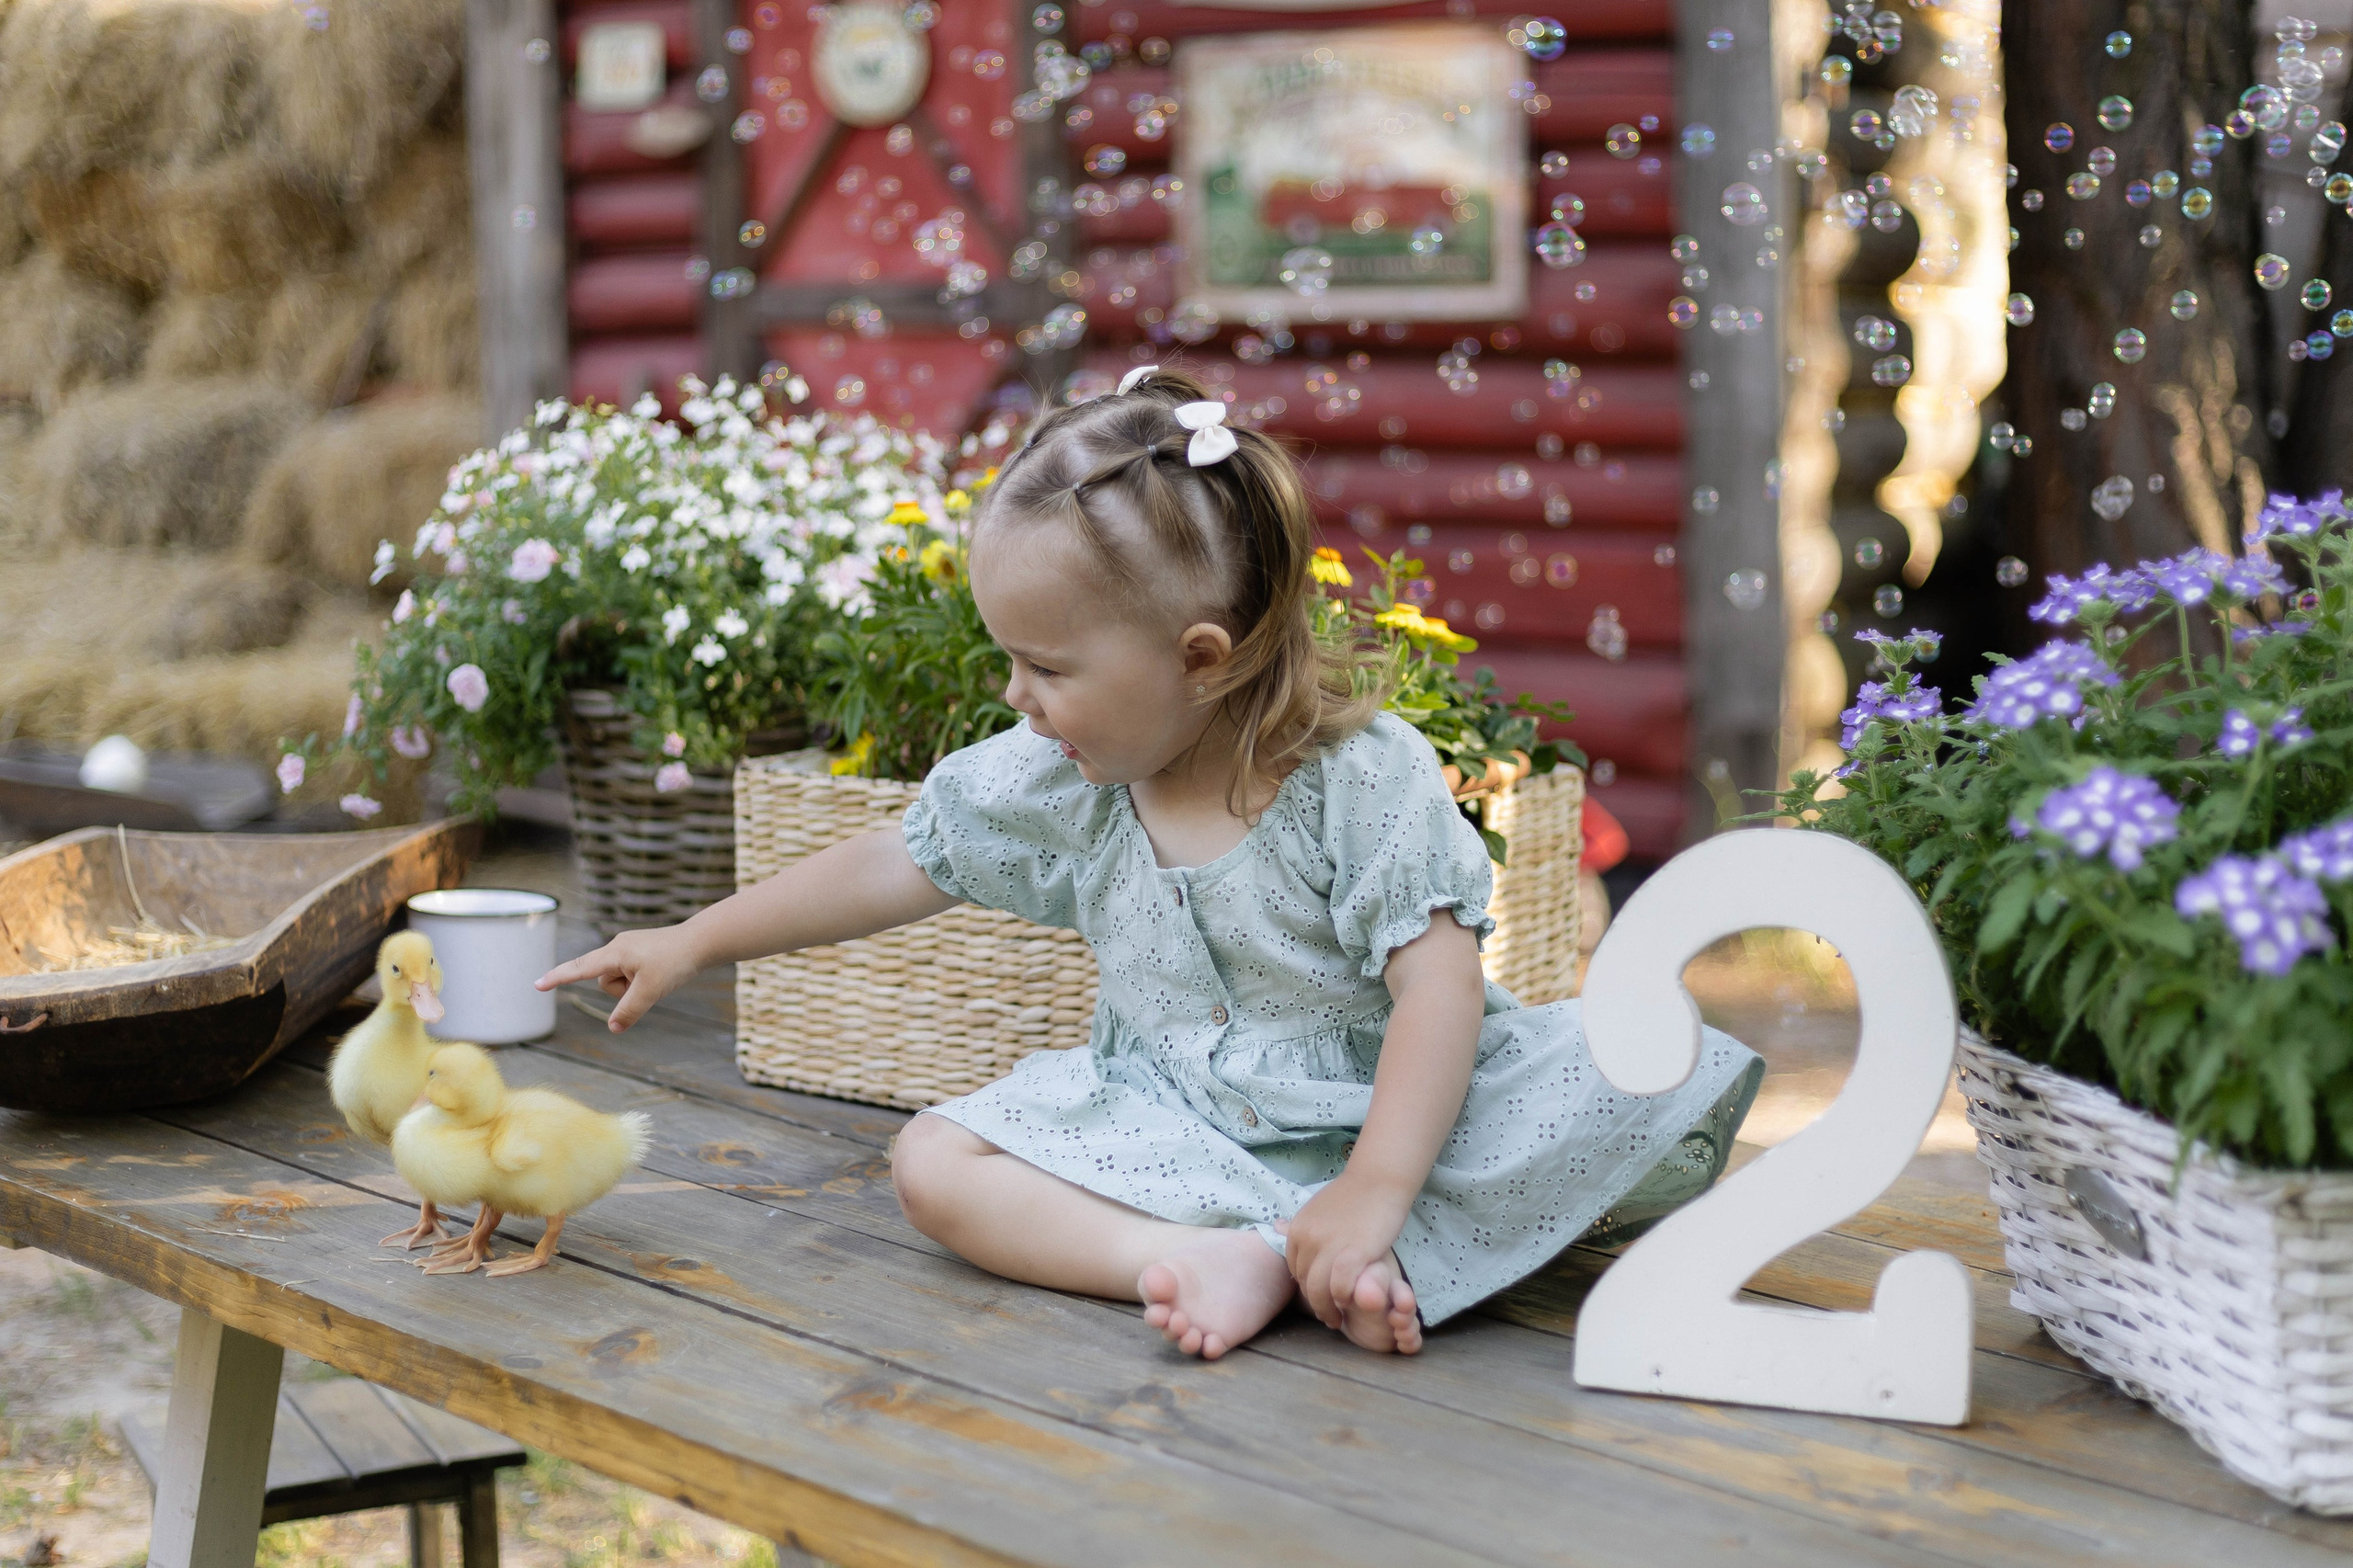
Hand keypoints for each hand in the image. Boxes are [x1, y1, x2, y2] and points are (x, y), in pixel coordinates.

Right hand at [535, 925, 700, 1030]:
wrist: (701, 942)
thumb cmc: (675, 962)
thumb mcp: (652, 990)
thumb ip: (629, 1010)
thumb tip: (613, 1028)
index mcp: (615, 952)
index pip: (579, 968)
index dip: (558, 978)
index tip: (536, 985)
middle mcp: (617, 947)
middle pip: (605, 981)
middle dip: (622, 991)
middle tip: (651, 982)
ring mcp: (628, 948)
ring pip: (619, 980)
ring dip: (634, 986)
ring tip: (658, 976)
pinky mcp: (639, 951)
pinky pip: (631, 974)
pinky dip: (641, 981)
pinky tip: (660, 973)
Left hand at [1279, 1170, 1412, 1331]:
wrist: (1378, 1179)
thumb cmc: (1354, 1194)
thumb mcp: (1318, 1210)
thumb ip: (1307, 1229)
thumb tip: (1285, 1232)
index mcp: (1298, 1229)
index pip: (1294, 1270)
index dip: (1307, 1287)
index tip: (1320, 1297)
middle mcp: (1307, 1238)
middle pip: (1305, 1283)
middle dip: (1315, 1302)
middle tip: (1328, 1315)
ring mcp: (1328, 1246)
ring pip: (1318, 1291)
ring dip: (1327, 1309)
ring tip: (1336, 1319)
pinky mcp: (1353, 1253)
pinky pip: (1341, 1287)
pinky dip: (1344, 1298)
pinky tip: (1350, 1302)